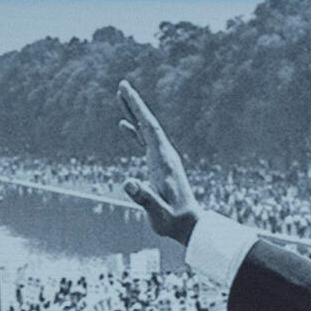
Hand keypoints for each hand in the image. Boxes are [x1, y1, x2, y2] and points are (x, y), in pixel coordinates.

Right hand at [118, 82, 202, 245]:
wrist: (189, 226)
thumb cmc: (173, 221)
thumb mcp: (158, 212)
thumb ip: (144, 198)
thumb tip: (128, 182)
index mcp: (164, 160)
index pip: (149, 127)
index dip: (137, 107)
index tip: (126, 90)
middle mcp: (164, 155)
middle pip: (148, 123)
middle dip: (135, 103)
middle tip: (122, 84)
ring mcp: (162, 159)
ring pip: (146, 130)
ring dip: (134, 113)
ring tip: (121, 97)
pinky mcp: (159, 166)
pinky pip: (145, 142)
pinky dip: (135, 131)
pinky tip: (125, 125)